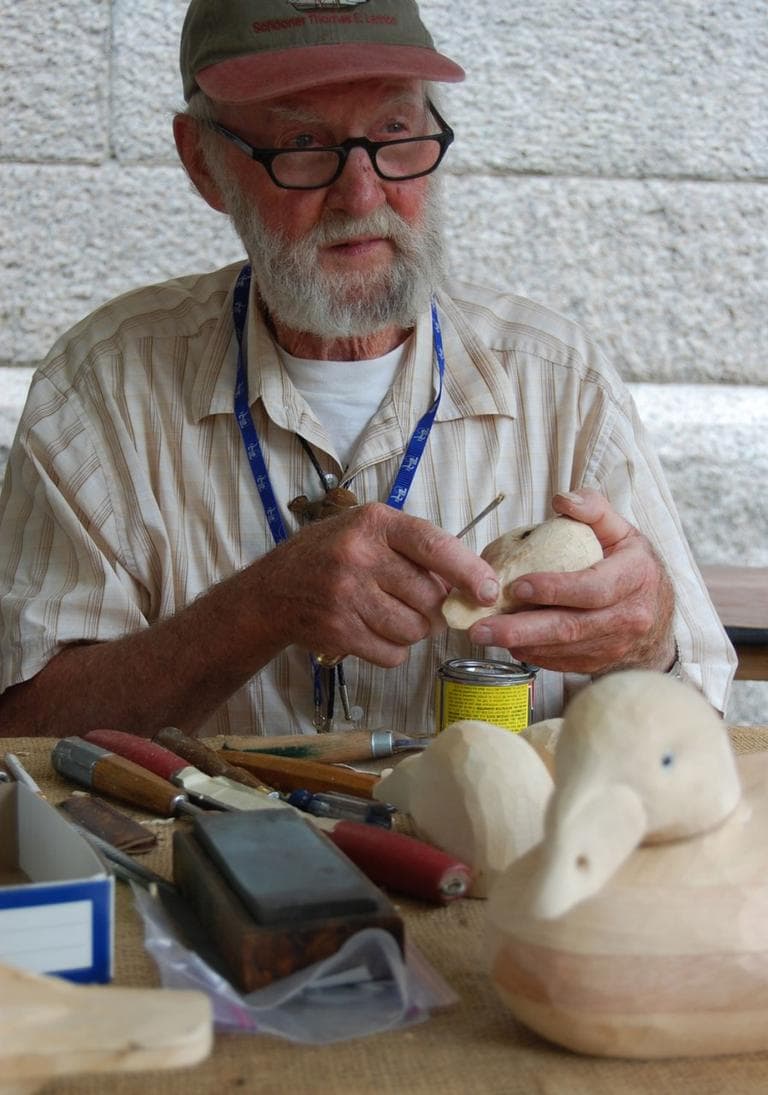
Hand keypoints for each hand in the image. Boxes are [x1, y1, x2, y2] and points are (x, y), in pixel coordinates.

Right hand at [245, 503, 499, 667]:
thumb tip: (467, 583)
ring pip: (414, 629)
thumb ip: (414, 549)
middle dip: (434, 608)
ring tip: (389, 615)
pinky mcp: (339, 631)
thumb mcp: (368, 532)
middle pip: (429, 597)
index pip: (434, 545)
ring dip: (412, 631)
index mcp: (375, 523)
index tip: (488, 591)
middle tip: (416, 603)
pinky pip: (392, 653)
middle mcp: (359, 556)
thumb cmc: (331, 556)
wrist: (272, 591)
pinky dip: (392, 650)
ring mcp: (346, 595)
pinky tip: (372, 632)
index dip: (468, 571)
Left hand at [467, 489, 675, 674]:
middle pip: (571, 628)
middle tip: (480, 628)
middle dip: (521, 629)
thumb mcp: (621, 530)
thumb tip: (562, 500)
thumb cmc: (633, 565)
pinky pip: (563, 663)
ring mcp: (616, 645)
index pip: (593, 588)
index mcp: (635, 577)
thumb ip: (594, 509)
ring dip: (521, 644)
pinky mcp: (602, 663)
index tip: (517, 585)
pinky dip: (533, 654)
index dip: (555, 589)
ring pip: (563, 650)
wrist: (660, 613)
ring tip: (484, 635)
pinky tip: (509, 643)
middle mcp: (629, 617)